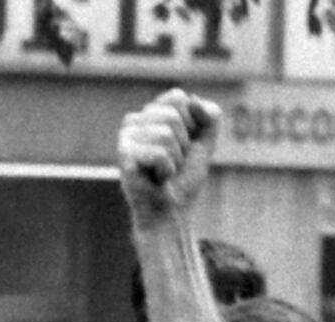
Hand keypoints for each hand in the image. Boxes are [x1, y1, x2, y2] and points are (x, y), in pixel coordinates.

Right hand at [118, 88, 220, 226]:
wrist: (172, 212)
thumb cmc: (184, 179)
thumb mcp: (205, 143)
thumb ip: (210, 117)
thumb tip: (191, 100)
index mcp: (150, 113)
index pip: (178, 97)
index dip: (191, 125)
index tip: (184, 146)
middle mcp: (133, 120)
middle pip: (172, 116)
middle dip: (183, 144)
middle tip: (173, 162)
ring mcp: (126, 137)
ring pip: (166, 134)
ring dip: (175, 159)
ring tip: (164, 172)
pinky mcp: (124, 156)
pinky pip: (159, 154)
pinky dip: (166, 170)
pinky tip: (157, 179)